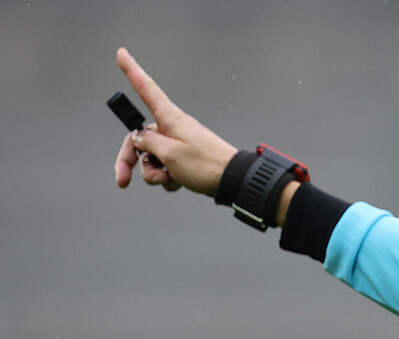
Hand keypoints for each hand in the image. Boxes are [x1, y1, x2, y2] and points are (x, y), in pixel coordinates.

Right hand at [113, 47, 239, 195]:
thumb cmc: (206, 165)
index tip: (122, 53)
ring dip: (154, 173)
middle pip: (140, 139)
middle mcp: (172, 128)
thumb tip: (138, 138)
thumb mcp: (170, 154)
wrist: (232, 181)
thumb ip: (148, 143)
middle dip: (129, 161)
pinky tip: (179, 182)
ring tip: (170, 178)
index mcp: (170, 118)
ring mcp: (178, 144)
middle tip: (122, 180)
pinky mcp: (184, 159)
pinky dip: (168, 178)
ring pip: (151, 158)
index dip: (132, 71)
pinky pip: (165, 169)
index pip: (146, 89)